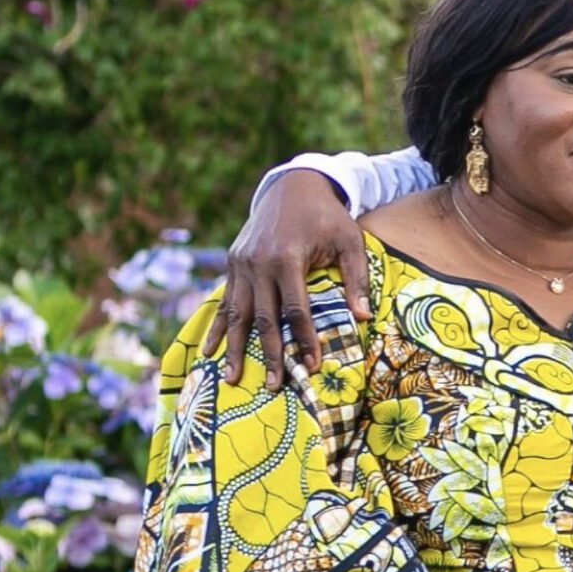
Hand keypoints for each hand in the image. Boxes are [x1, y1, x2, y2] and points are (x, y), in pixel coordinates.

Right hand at [202, 169, 369, 389]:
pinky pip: (224, 301)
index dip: (304, 340)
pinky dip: (217, 327)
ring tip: (232, 379)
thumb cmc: (327, 216)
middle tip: (274, 387)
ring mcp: (241, 264)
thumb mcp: (349, 241)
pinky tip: (209, 351)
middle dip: (269, 355)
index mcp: (287, 258)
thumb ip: (355, 279)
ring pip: (237, 314)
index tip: (312, 366)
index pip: (295, 310)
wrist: (293, 184)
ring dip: (235, 349)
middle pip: (262, 319)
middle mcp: (258, 263)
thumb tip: (363, 318)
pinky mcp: (233, 263)